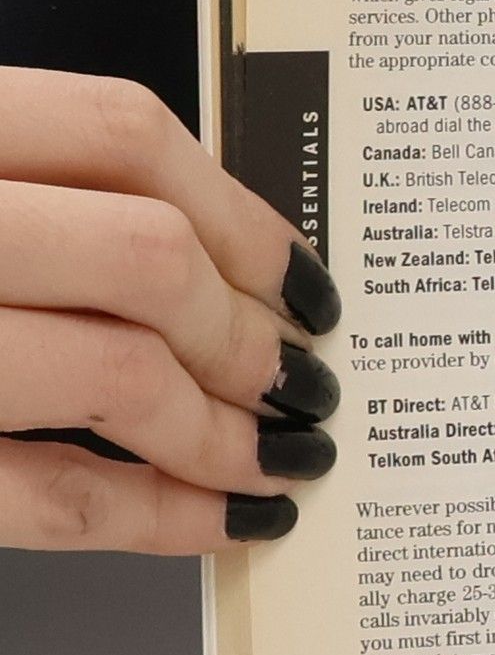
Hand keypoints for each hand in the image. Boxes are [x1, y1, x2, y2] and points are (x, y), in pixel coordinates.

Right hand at [0, 67, 342, 553]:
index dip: (246, 214)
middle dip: (251, 337)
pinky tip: (223, 522)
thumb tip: (214, 257)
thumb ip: (28, 195)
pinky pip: (60, 496)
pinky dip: (166, 516)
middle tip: (300, 385)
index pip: (122, 132)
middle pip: (147, 257)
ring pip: (119, 373)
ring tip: (277, 460)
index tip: (304, 282)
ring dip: (228, 432)